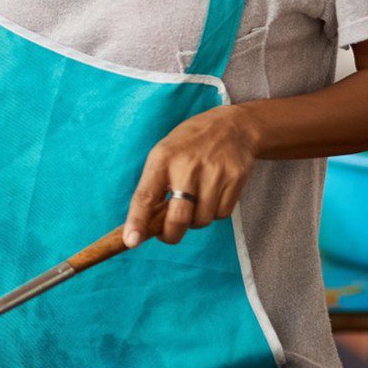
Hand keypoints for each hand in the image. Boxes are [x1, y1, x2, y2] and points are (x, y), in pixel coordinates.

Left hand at [123, 105, 260, 247]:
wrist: (232, 126)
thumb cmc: (188, 145)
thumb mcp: (163, 155)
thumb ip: (154, 186)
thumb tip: (145, 225)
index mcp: (162, 159)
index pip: (145, 196)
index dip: (137, 221)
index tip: (131, 241)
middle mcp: (187, 166)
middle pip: (178, 218)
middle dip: (170, 235)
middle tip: (167, 234)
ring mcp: (214, 172)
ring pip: (202, 220)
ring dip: (195, 221)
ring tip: (194, 202)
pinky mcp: (236, 178)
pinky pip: (222, 214)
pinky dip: (214, 213)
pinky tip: (212, 195)